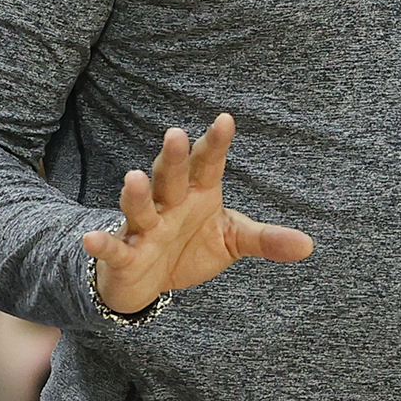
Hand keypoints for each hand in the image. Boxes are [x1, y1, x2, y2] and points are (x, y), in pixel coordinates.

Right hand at [81, 114, 313, 314]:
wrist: (151, 280)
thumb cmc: (191, 247)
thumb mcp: (233, 240)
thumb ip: (267, 239)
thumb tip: (309, 245)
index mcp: (197, 193)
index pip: (208, 164)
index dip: (215, 144)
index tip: (226, 120)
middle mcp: (168, 204)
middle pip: (170, 177)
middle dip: (173, 158)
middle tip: (176, 134)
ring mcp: (144, 227)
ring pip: (139, 207)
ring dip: (135, 194)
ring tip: (133, 177)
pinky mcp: (125, 254)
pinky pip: (114, 247)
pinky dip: (102, 243)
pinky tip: (91, 237)